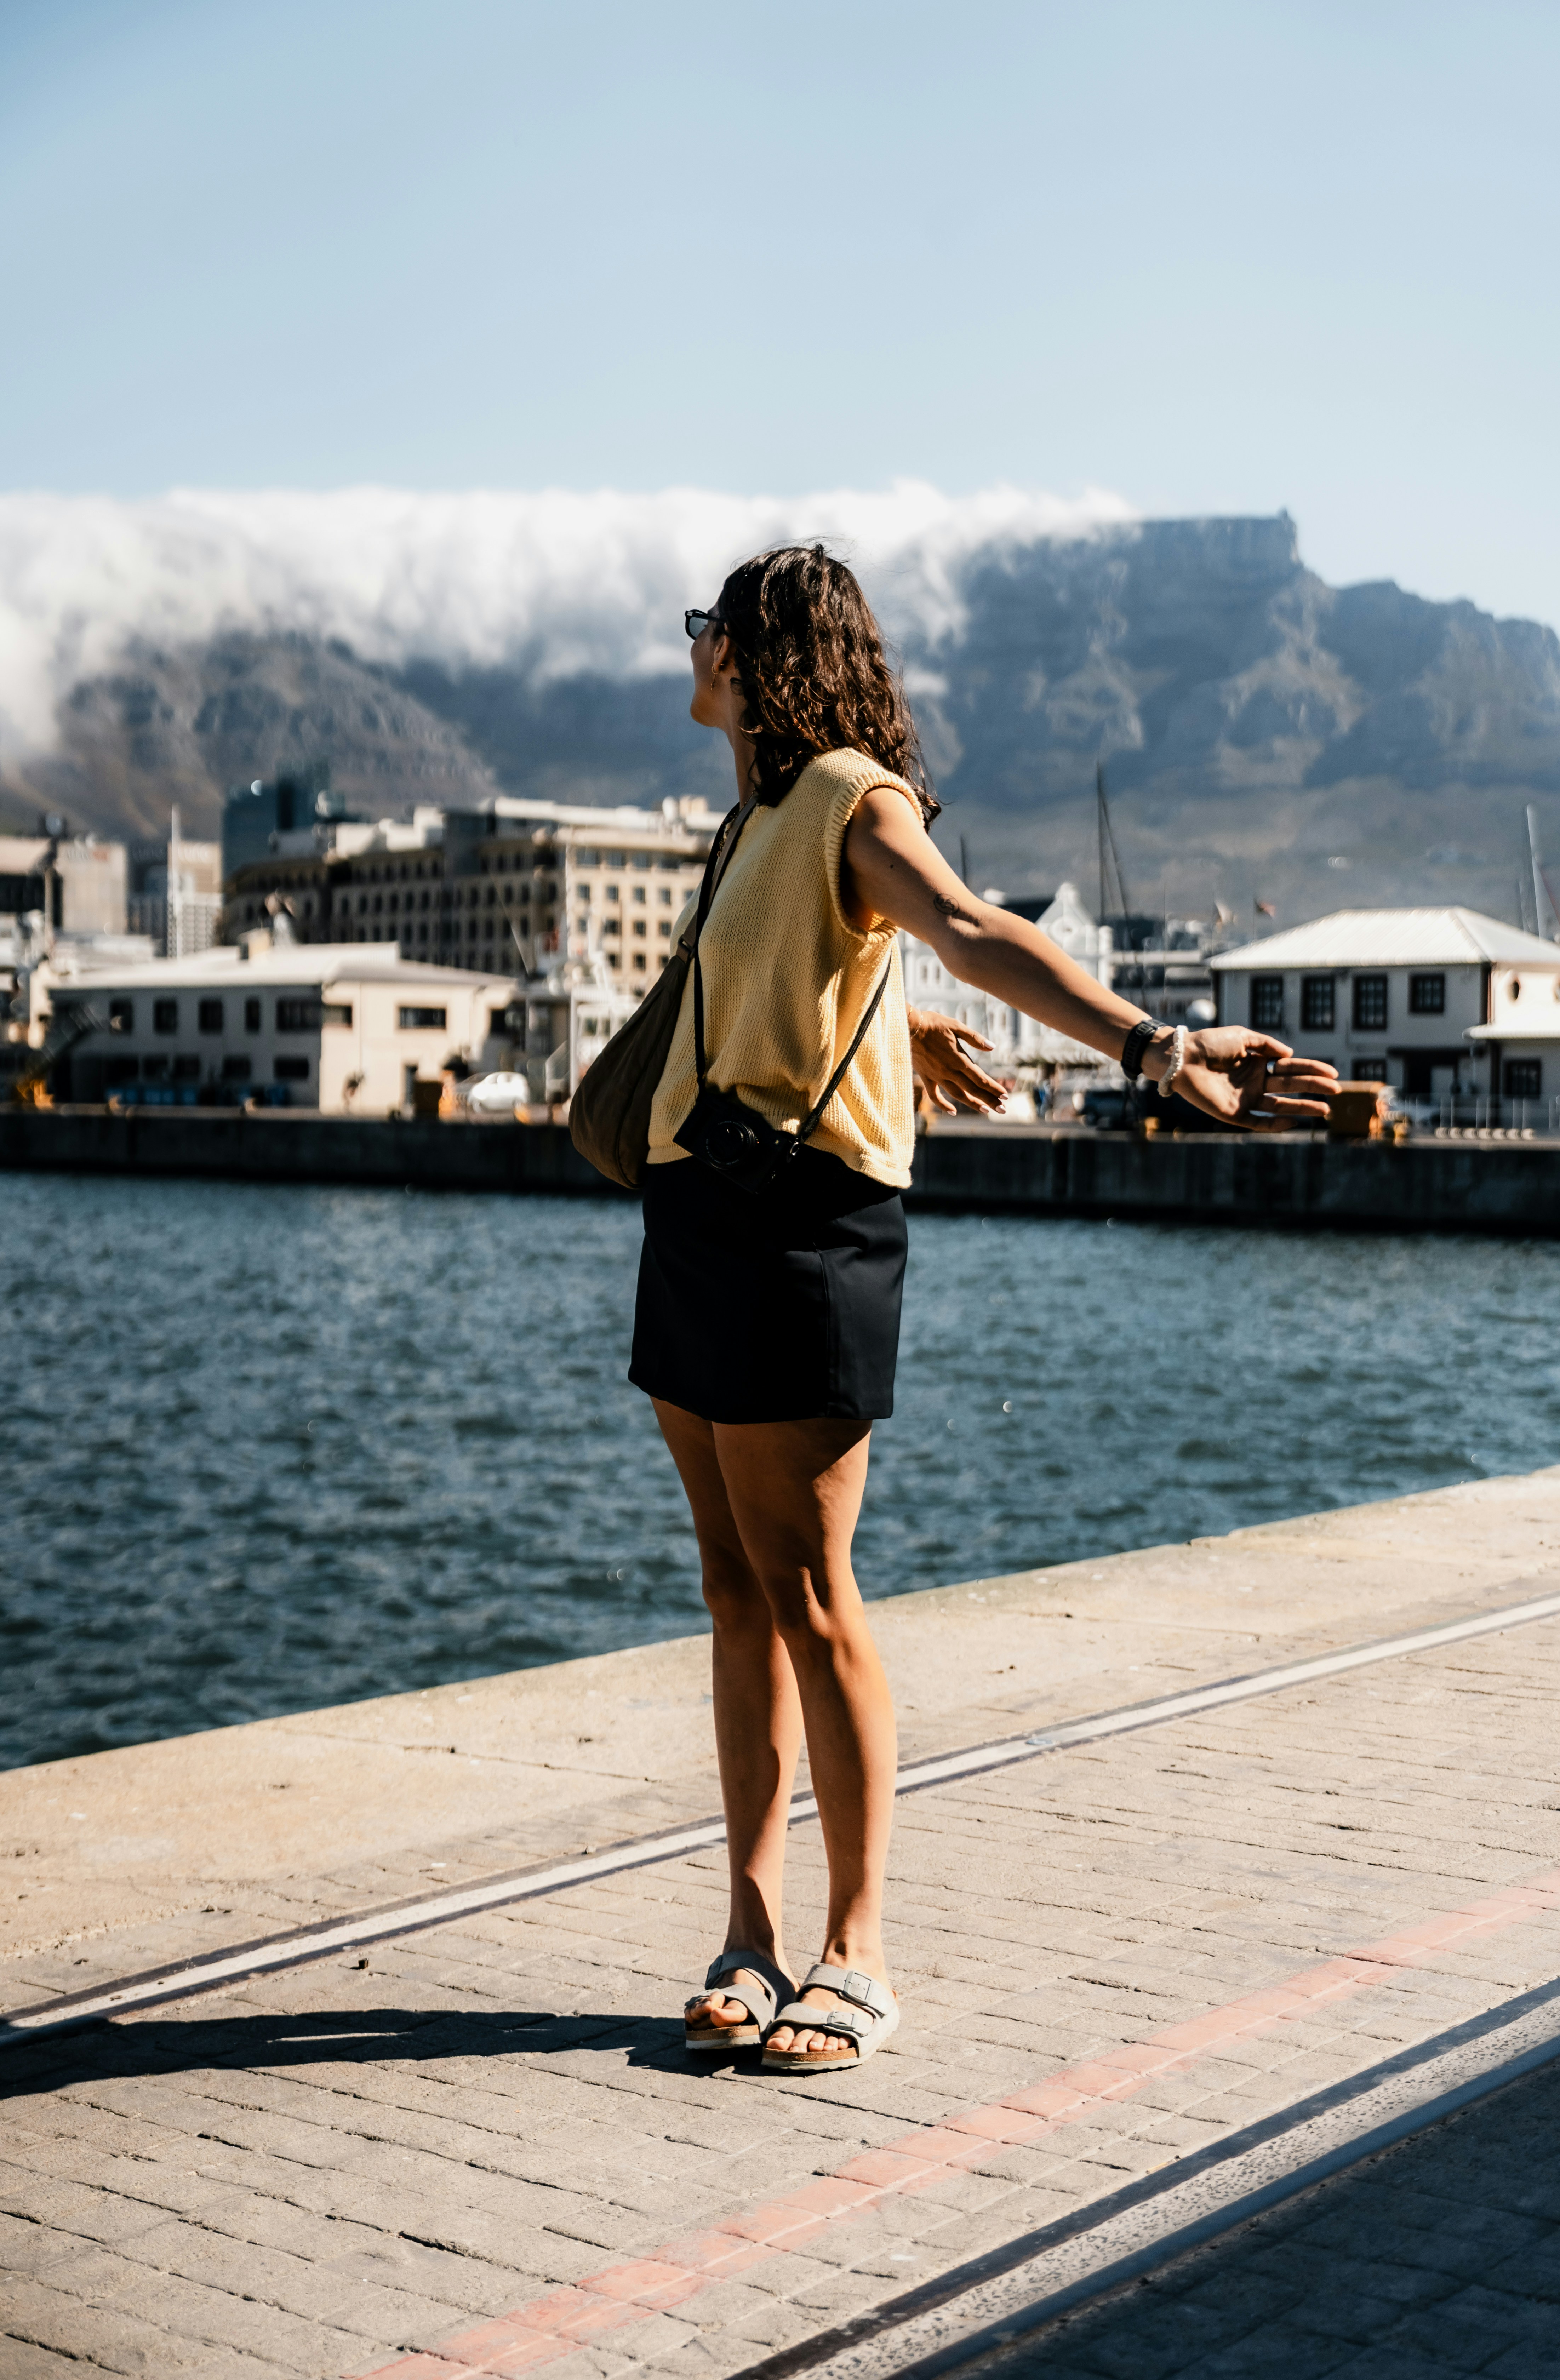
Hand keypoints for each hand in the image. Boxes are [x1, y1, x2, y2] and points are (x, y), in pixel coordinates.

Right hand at [907, 1008, 1007, 1114]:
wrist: (907, 1027)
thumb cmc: (933, 1023)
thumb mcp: (956, 1026)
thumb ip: (975, 1038)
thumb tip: (992, 1047)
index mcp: (958, 1059)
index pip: (980, 1078)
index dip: (994, 1088)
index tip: (1006, 1096)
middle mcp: (949, 1071)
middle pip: (973, 1089)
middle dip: (989, 1100)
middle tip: (1003, 1109)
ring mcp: (937, 1076)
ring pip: (957, 1094)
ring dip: (972, 1103)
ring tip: (985, 1110)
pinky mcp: (926, 1077)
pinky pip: (934, 1095)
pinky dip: (943, 1105)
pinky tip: (953, 1112)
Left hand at [1152, 1028, 1338, 1131]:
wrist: (1181, 1057)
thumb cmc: (1209, 1043)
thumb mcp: (1242, 1036)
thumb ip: (1267, 1045)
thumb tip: (1290, 1054)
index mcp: (1259, 1063)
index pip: (1292, 1068)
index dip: (1312, 1070)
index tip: (1333, 1072)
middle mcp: (1255, 1082)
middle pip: (1291, 1087)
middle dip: (1314, 1088)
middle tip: (1336, 1090)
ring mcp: (1245, 1098)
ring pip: (1279, 1106)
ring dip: (1302, 1108)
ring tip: (1324, 1110)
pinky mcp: (1232, 1113)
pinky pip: (1257, 1122)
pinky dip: (1273, 1124)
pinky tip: (1291, 1121)